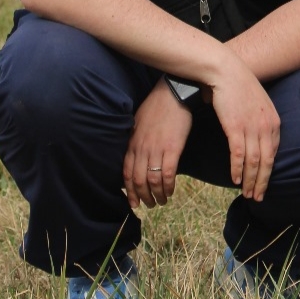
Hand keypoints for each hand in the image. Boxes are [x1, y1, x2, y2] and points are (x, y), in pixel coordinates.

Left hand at [123, 79, 192, 208]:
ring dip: (157, 195)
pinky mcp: (172, 149)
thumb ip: (136, 140)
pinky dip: (168, 186)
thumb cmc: (157, 106)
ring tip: (162, 201)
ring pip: (152, 181)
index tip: (133, 203)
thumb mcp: (139, 123)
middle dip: (143, 197)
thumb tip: (136, 154)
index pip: (126, 174)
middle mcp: (142, 149)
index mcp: (133, 144)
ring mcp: (156, 149)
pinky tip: (171, 191)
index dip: (129, 191)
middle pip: (138, 181)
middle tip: (149, 205)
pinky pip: (167, 174)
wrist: (173, 93)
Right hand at [208, 60, 279, 201]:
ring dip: (250, 181)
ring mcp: (252, 127)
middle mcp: (266, 126)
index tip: (264, 183)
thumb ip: (260, 120)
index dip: (269, 171)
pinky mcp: (236, 127)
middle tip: (258, 197)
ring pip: (254, 162)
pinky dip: (237, 169)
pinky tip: (235, 179)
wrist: (225, 70)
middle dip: (262, 182)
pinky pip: (238, 155)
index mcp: (274, 121)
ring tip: (247, 194)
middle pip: (267, 162)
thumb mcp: (257, 103)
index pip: (274, 153)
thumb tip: (255, 135)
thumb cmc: (239, 85)